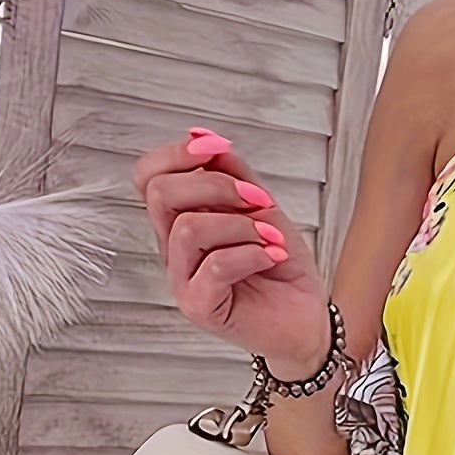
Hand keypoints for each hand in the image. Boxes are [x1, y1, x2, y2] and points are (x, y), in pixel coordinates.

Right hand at [133, 128, 330, 375]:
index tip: (216, 148)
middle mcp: (174, 250)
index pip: (148, 177)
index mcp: (181, 221)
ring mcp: (182, 280)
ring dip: (240, 225)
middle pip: (160, 194)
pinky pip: (214, 266)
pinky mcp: (199, 307)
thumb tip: (203, 136)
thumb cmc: (281, 266)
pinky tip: (272, 257)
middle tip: (258, 200)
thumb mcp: (261, 207)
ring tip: (270, 237)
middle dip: (215, 185)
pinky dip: (251, 254)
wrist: (306, 318)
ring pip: (188, 228)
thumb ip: (234, 173)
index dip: (176, 154)